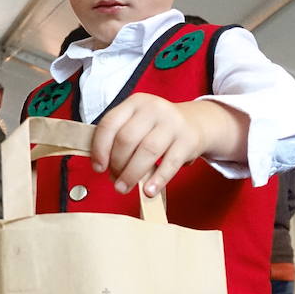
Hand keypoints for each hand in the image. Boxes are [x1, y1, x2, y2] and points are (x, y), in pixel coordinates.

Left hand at [91, 94, 208, 196]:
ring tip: (124, 188)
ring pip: (147, 151)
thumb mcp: (138, 122)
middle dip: (117, 164)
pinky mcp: (188, 140)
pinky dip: (157, 179)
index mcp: (135, 102)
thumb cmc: (158, 128)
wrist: (196, 122)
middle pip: (127, 139)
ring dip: (132, 174)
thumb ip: (120, 137)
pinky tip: (148, 190)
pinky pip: (170, 163)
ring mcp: (173, 123)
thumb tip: (104, 167)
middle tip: (115, 180)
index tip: (98, 167)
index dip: (100, 148)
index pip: (110, 124)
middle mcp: (154, 108)